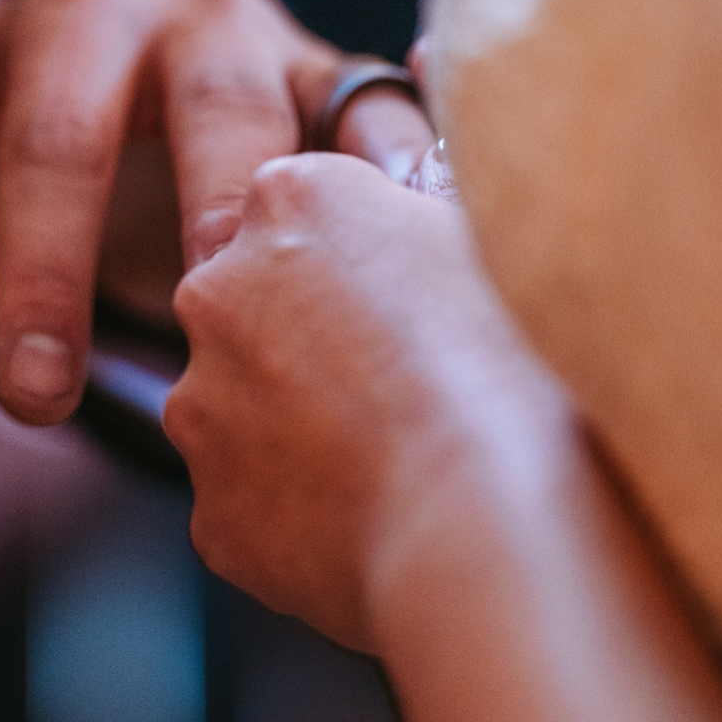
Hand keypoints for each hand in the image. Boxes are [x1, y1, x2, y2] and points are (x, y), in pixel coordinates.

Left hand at [0, 0, 431, 424]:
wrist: (78, 90)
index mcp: (71, 18)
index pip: (55, 135)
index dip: (39, 262)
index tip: (28, 394)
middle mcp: (194, 19)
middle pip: (214, 106)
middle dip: (213, 212)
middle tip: (209, 325)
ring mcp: (285, 54)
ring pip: (333, 112)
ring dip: (351, 201)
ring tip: (373, 298)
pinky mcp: (348, 101)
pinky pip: (403, 136)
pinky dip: (431, 191)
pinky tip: (453, 274)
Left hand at [164, 152, 563, 650]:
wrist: (489, 518)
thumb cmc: (520, 366)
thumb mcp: (486, 235)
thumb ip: (415, 206)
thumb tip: (399, 204)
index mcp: (292, 201)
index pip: (297, 207)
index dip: (352, 257)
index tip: (401, 298)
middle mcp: (218, 291)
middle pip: (251, 304)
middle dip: (308, 340)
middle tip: (404, 384)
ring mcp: (202, 405)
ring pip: (242, 408)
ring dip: (300, 427)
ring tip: (401, 461)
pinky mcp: (210, 509)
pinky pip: (253, 502)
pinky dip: (302, 511)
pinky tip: (378, 519)